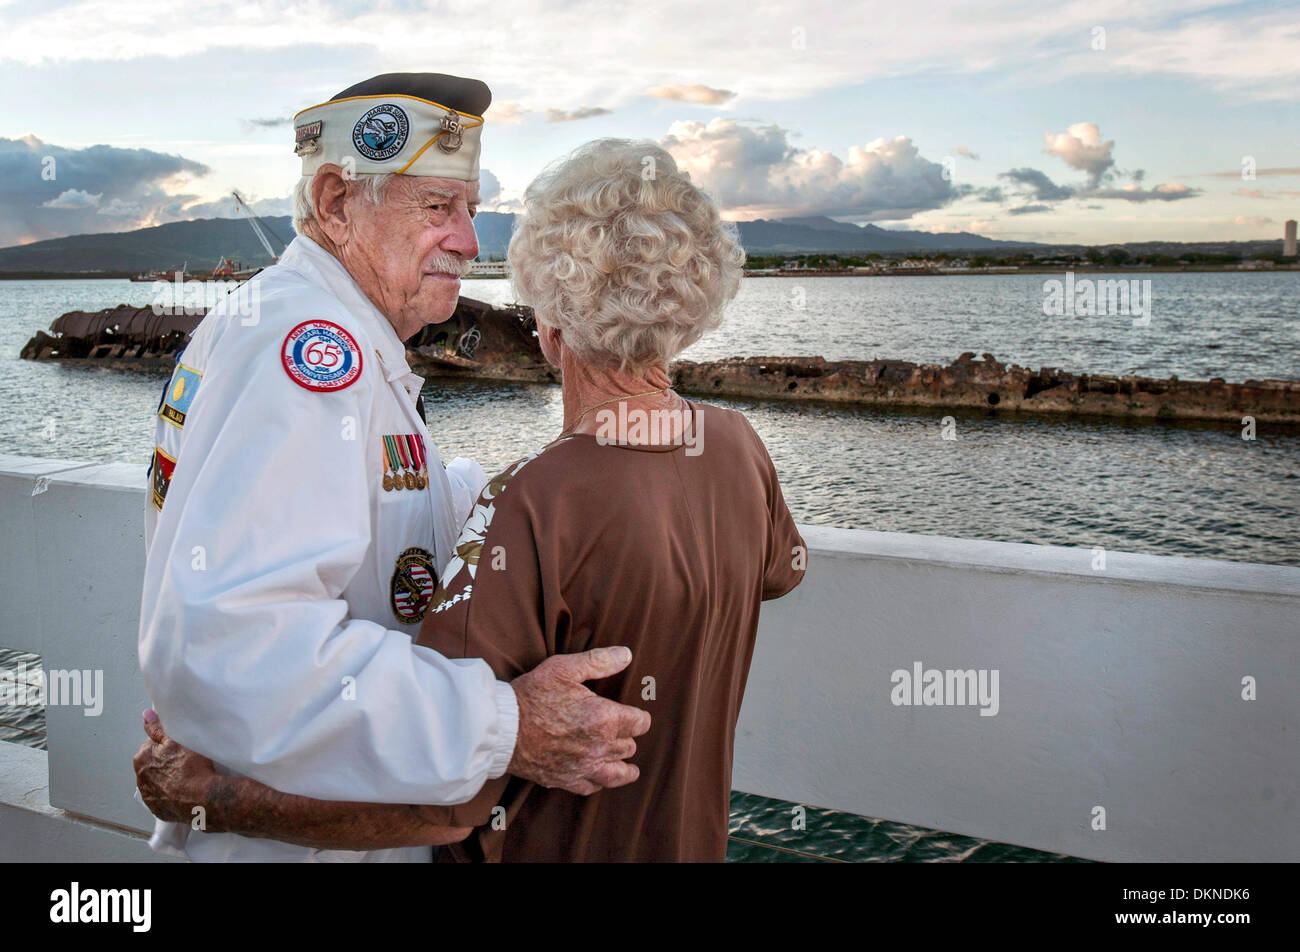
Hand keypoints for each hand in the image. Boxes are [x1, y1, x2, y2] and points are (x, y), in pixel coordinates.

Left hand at [133, 710, 221, 827]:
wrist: (202, 798)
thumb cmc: (191, 768)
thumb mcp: (176, 740)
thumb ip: (158, 728)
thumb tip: (146, 716)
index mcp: (142, 759)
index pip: (150, 746)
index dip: (165, 745)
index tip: (177, 748)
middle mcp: (140, 778)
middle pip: (152, 764)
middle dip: (163, 762)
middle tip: (183, 761)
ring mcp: (149, 796)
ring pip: (156, 781)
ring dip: (166, 778)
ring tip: (185, 777)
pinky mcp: (158, 809)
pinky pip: (162, 798)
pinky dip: (169, 794)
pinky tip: (182, 790)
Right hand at [507, 646, 651, 795]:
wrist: (501, 727)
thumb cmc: (531, 694)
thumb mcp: (564, 668)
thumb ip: (599, 661)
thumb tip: (627, 655)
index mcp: (603, 718)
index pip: (640, 723)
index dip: (640, 717)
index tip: (636, 715)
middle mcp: (598, 747)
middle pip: (629, 746)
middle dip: (627, 737)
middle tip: (620, 730)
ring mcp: (583, 767)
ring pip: (618, 773)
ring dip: (624, 766)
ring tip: (629, 765)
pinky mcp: (566, 780)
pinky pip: (592, 787)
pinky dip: (599, 781)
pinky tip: (599, 776)